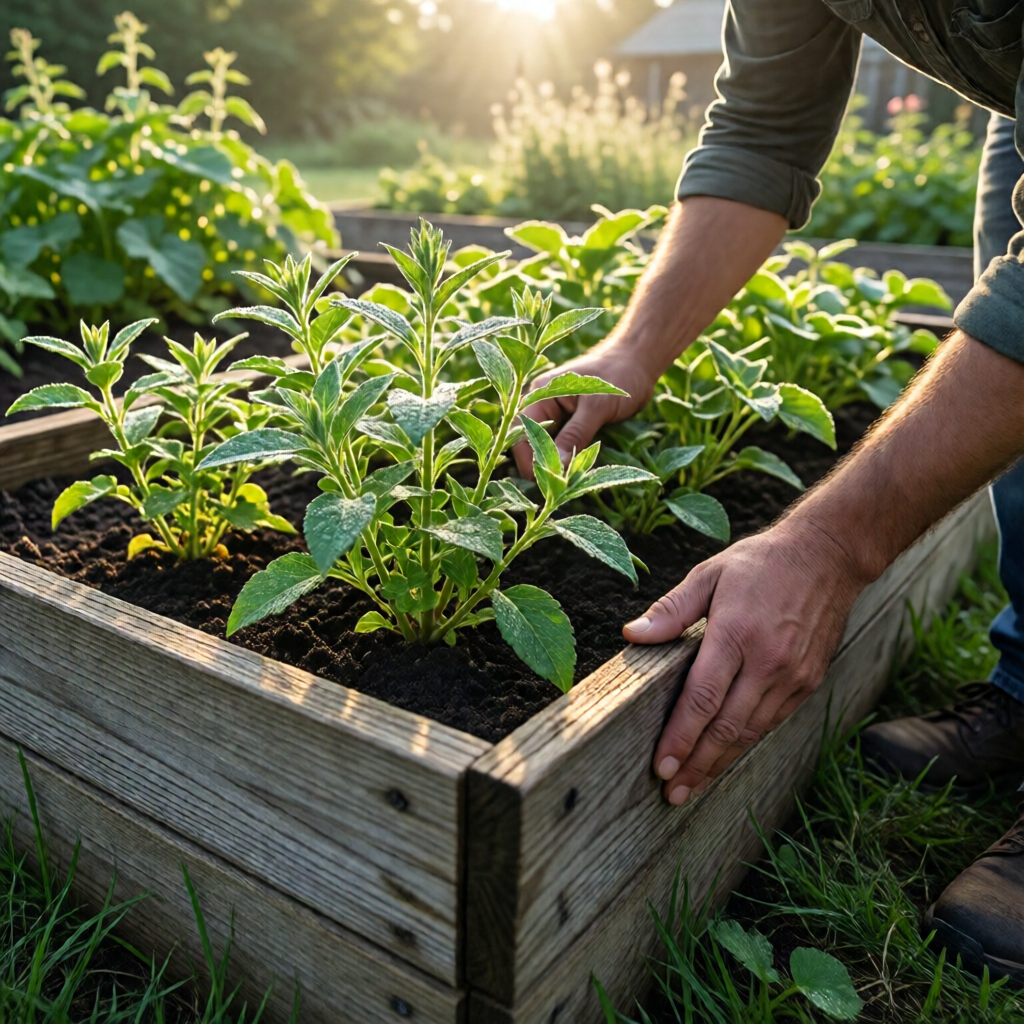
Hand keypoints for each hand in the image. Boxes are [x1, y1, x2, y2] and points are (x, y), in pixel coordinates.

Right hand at [513, 343, 657, 477]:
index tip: (542, 483)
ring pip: (550, 448)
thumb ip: (575, 435)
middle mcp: (544, 406)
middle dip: (543, 466)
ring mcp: (558, 416)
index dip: (528, 459)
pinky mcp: (573, 425)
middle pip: (533, 443)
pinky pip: (565, 446)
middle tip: (558, 490)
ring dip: (558, 465)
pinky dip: (570, 460)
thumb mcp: (597, 406)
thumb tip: (558, 468)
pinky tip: (579, 473)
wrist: (638, 362)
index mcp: (540, 395)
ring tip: (569, 485)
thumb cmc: (618, 375)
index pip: (522, 433)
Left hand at [622, 520, 868, 804]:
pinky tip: (725, 756)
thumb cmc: (760, 563)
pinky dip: (746, 743)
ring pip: (750, 732)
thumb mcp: (710, 574)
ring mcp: (792, 675)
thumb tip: (630, 634)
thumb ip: (671, 610)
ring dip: (720, 763)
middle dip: (697, 765)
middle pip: (726, 727)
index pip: (702, 699)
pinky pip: (772, 721)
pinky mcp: (808, 681)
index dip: (680, 738)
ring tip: (693, 786)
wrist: (827, 557)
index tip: (660, 767)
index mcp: (736, 633)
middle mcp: (768, 661)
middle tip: (671, 793)